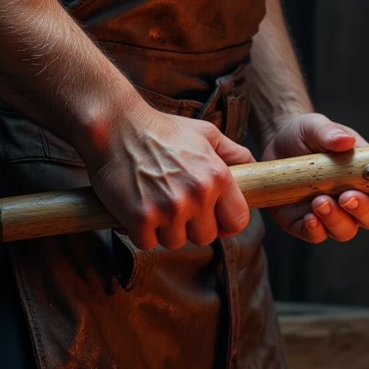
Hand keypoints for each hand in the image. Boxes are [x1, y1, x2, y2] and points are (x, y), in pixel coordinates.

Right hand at [85, 95, 253, 250]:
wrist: (115, 125)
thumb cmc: (160, 129)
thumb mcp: (205, 133)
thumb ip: (233, 152)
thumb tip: (253, 167)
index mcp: (217, 176)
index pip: (237, 222)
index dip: (225, 222)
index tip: (213, 217)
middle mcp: (197, 195)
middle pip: (206, 237)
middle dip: (192, 226)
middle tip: (176, 204)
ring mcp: (168, 209)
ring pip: (176, 242)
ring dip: (165, 229)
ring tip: (155, 202)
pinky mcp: (140, 218)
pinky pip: (148, 244)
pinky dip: (141, 231)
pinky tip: (137, 208)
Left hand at [261, 112, 368, 242]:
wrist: (276, 143)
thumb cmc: (304, 135)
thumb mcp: (315, 126)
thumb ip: (330, 133)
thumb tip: (345, 140)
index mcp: (363, 177)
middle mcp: (349, 200)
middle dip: (363, 210)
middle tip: (346, 197)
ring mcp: (328, 214)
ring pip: (344, 231)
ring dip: (336, 220)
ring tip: (319, 201)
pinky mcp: (303, 223)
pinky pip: (315, 235)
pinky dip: (315, 230)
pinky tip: (309, 218)